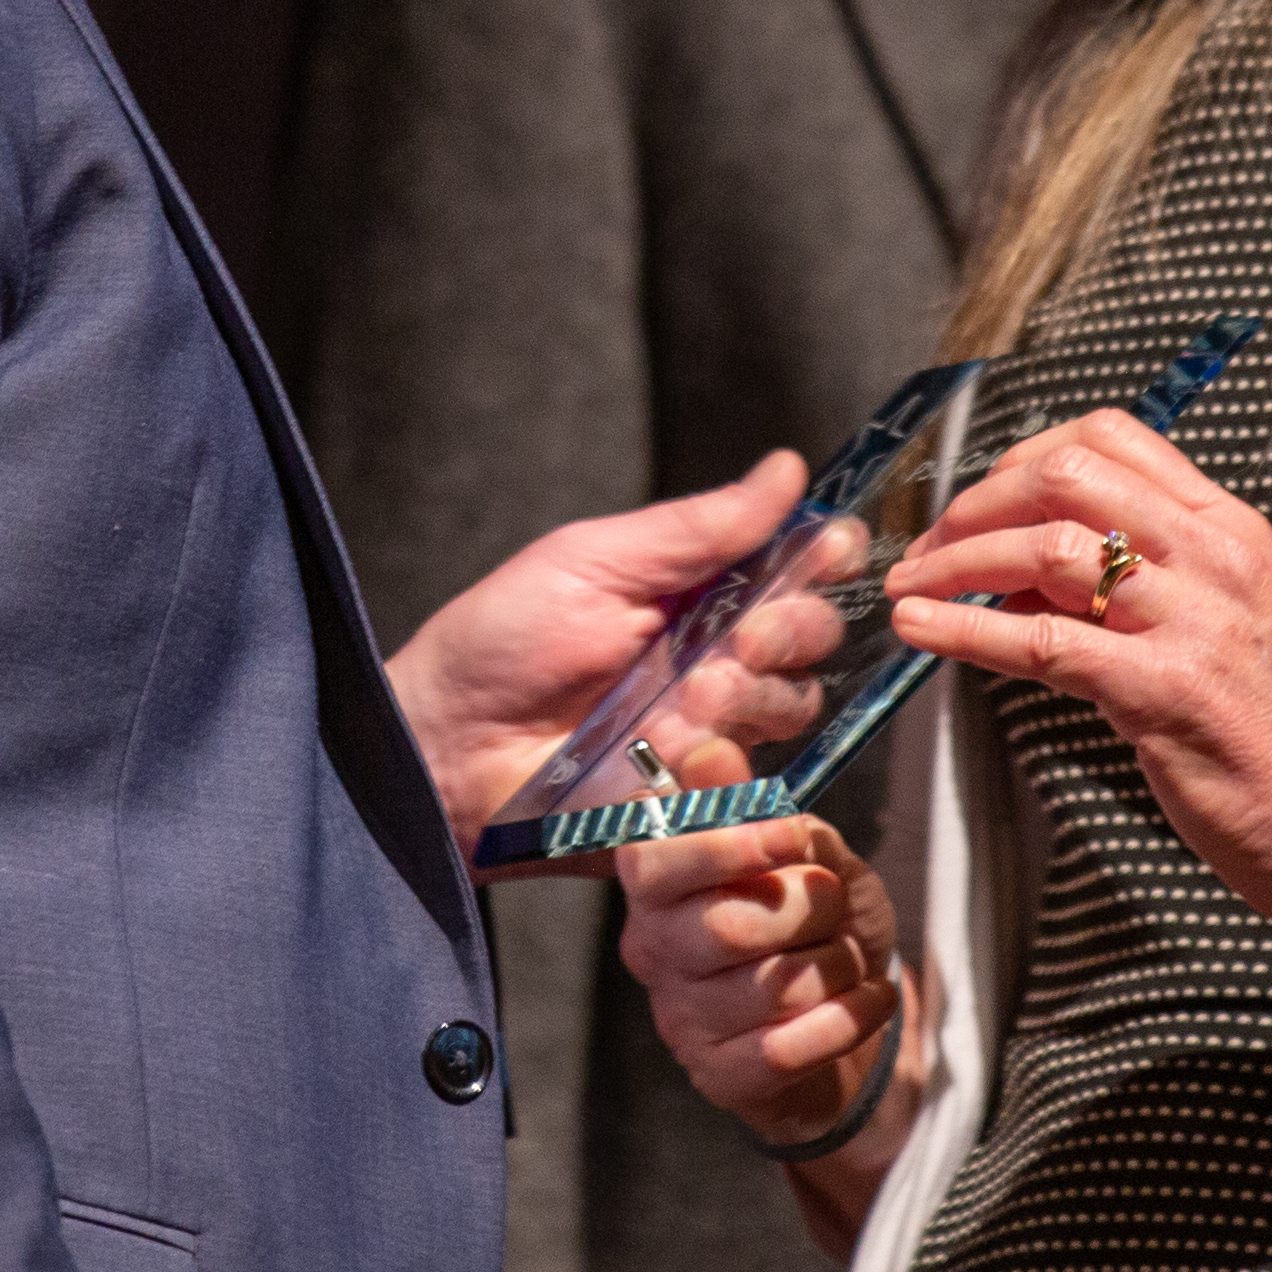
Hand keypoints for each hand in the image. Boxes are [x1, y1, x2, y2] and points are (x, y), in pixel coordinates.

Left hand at [386, 454, 842, 847]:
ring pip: (791, 711)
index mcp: (698, 594)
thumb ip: (697, 528)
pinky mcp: (693, 803)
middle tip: (744, 636)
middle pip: (811, 639)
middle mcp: (716, 659)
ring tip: (694, 698)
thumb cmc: (501, 640)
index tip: (829, 549)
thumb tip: (788, 469)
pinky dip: (730, 772)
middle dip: (793, 629)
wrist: (442, 746)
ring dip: (758, 697)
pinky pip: (750, 794)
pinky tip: (683, 759)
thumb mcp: (594, 562)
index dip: (826, 556)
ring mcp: (708, 733)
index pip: (795, 568)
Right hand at [614, 814, 903, 1155]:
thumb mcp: (798, 851)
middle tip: (835, 903)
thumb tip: (707, 751)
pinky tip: (872, 996)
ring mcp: (683, 1021)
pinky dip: (854, 1013)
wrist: (840, 1021)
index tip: (794, 835)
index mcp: (657, 887)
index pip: (655, 862)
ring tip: (848, 956)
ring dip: (839, 964)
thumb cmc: (810, 925)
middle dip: (809, 908)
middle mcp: (654, 953)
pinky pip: (794, 1045)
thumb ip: (753, 804)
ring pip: (773, 987)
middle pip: (728, 927)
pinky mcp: (722, 1076)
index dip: (729, 846)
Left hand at [881, 410, 1271, 931]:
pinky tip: (921, 631)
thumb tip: (1013, 573)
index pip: (1110, 437)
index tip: (976, 499)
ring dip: (956, 561)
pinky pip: (1043, 642)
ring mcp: (1194, 623)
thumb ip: (1130, 587)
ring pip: (1049, 547)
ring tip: (908, 585)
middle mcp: (1215, 559)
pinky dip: (964, 630)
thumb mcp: (1221, 627)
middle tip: (929, 545)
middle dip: (977, 502)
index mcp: (1228, 530)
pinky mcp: (1167, 694)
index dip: (1022, 456)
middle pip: (1068, 474)